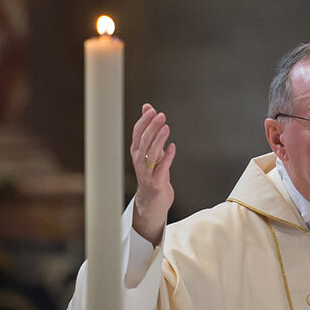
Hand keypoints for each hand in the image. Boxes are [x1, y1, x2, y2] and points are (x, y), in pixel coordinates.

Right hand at [130, 103, 176, 243]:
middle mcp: (140, 161)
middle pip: (144, 142)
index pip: (137, 134)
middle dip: (152, 128)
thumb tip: (148, 107)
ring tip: (166, 128)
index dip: (144, 121)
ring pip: (151, 154)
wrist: (152, 202)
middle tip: (161, 116)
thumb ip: (149, 130)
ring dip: (158, 140)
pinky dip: (167, 157)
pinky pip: (161, 168)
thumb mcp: (150, 151)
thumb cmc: (152, 174)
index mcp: (137, 153)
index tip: (152, 110)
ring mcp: (147, 172)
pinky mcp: (156, 182)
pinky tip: (172, 147)